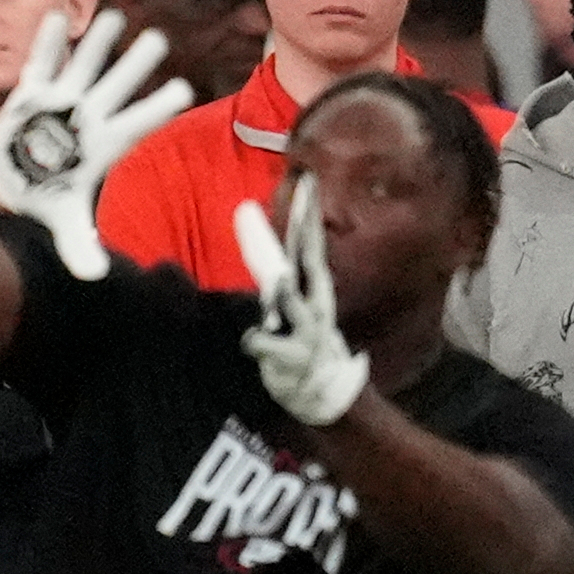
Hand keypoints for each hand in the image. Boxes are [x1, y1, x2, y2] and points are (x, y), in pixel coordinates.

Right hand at [0, 8, 192, 279]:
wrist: (8, 180)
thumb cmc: (45, 195)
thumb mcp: (63, 222)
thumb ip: (79, 245)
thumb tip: (95, 275)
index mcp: (103, 144)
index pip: (138, 122)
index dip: (158, 107)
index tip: (183, 89)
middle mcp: (87, 116)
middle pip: (117, 85)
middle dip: (136, 63)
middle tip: (159, 39)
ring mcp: (61, 101)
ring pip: (84, 65)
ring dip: (97, 42)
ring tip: (113, 16)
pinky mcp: (31, 93)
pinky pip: (41, 63)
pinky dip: (47, 44)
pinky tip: (55, 18)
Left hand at [234, 173, 369, 425]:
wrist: (322, 391)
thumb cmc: (302, 337)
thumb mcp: (291, 300)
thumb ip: (274, 266)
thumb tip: (250, 227)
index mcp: (313, 287)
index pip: (311, 243)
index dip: (309, 214)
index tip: (309, 182)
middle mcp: (316, 303)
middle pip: (311, 262)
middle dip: (309, 234)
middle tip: (306, 206)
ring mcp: (308, 330)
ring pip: (293, 304)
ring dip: (288, 294)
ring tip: (283, 282)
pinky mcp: (293, 356)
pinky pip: (264, 343)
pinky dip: (255, 341)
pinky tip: (253, 343)